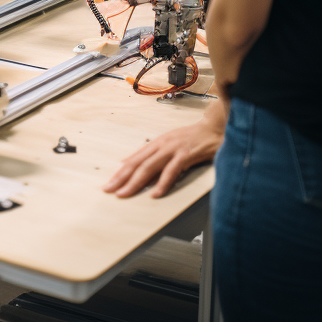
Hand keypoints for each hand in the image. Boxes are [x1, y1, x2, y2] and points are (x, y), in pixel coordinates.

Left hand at [103, 112, 223, 197]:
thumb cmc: (191, 138)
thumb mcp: (168, 144)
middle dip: (121, 178)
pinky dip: (162, 183)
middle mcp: (160, 145)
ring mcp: (172, 149)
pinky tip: (155, 193)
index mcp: (155, 144)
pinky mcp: (185, 154)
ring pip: (149, 167)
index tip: (109, 184)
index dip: (120, 172)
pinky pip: (171, 170)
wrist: (212, 128)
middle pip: (136, 164)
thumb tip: (133, 163)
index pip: (133, 160)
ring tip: (125, 194)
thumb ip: (153, 155)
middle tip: (109, 190)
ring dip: (135, 182)